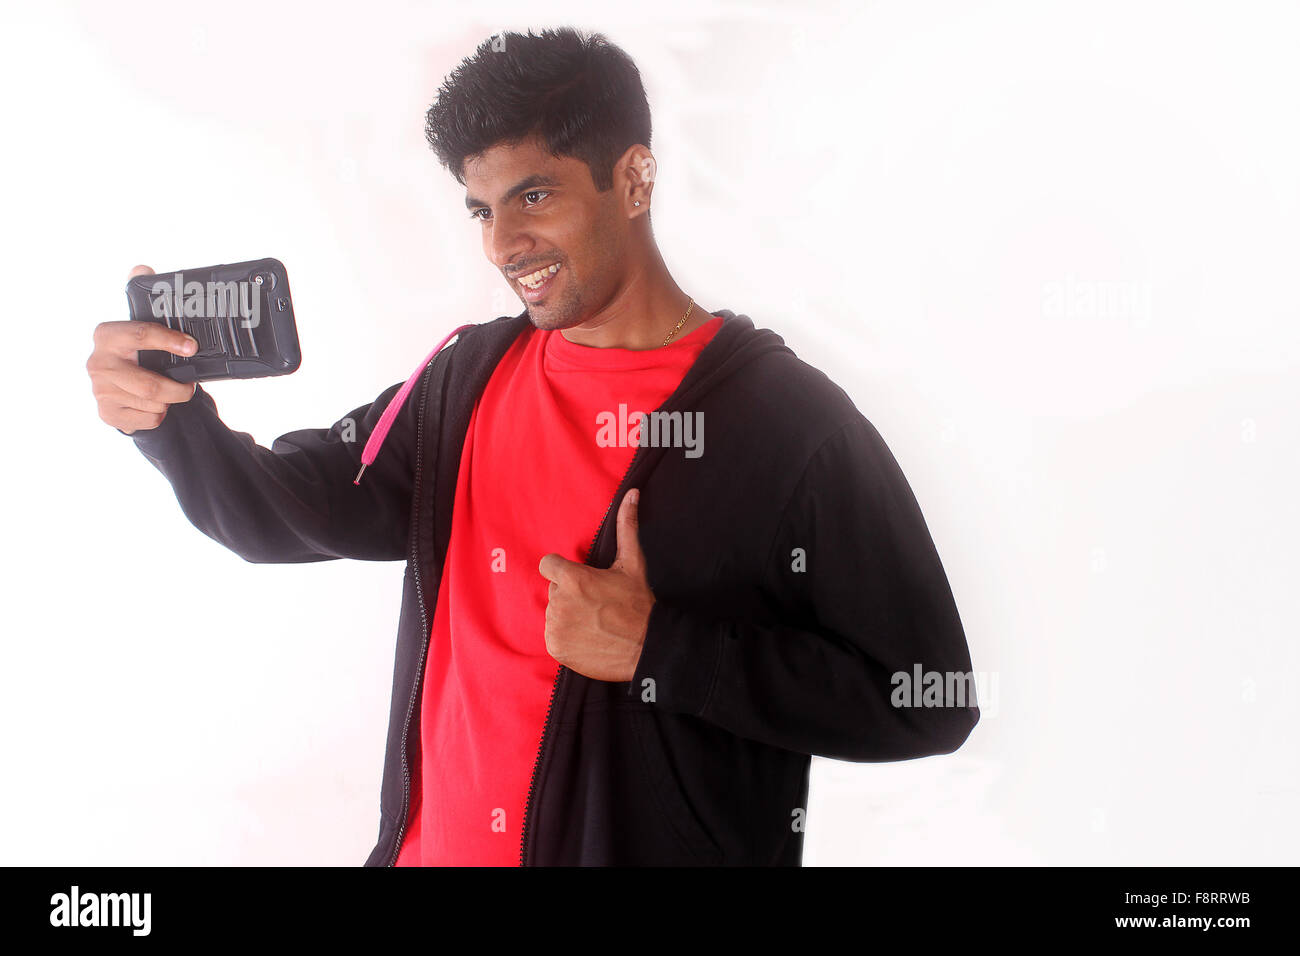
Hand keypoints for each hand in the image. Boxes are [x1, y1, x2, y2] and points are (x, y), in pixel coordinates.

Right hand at [88, 265, 198, 433]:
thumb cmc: (136, 355)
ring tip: (169, 393)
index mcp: (107, 335)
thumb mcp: (139, 328)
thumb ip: (141, 298)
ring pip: (154, 404)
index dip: (169, 341)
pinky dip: (160, 415)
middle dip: (179, 389)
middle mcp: (98, 363)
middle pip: (150, 385)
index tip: (192, 347)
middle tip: (190, 386)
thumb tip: (141, 267)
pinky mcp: (107, 414)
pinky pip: (149, 419)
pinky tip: (153, 405)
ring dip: (170, 401)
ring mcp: (100, 391)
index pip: (141, 334)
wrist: (119, 390)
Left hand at [538, 488, 655, 681]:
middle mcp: (559, 602)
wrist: (646, 647)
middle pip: (553, 590)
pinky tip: (587, 638)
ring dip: (567, 615)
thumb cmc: (638, 603)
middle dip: (569, 594)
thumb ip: (626, 526)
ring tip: (593, 622)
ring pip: (553, 612)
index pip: (547, 565)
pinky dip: (566, 637)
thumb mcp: (633, 563)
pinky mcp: (556, 647)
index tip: (580, 581)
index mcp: (573, 578)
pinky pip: (553, 635)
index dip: (563, 571)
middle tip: (595, 604)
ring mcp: (555, 626)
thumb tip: (631, 493)